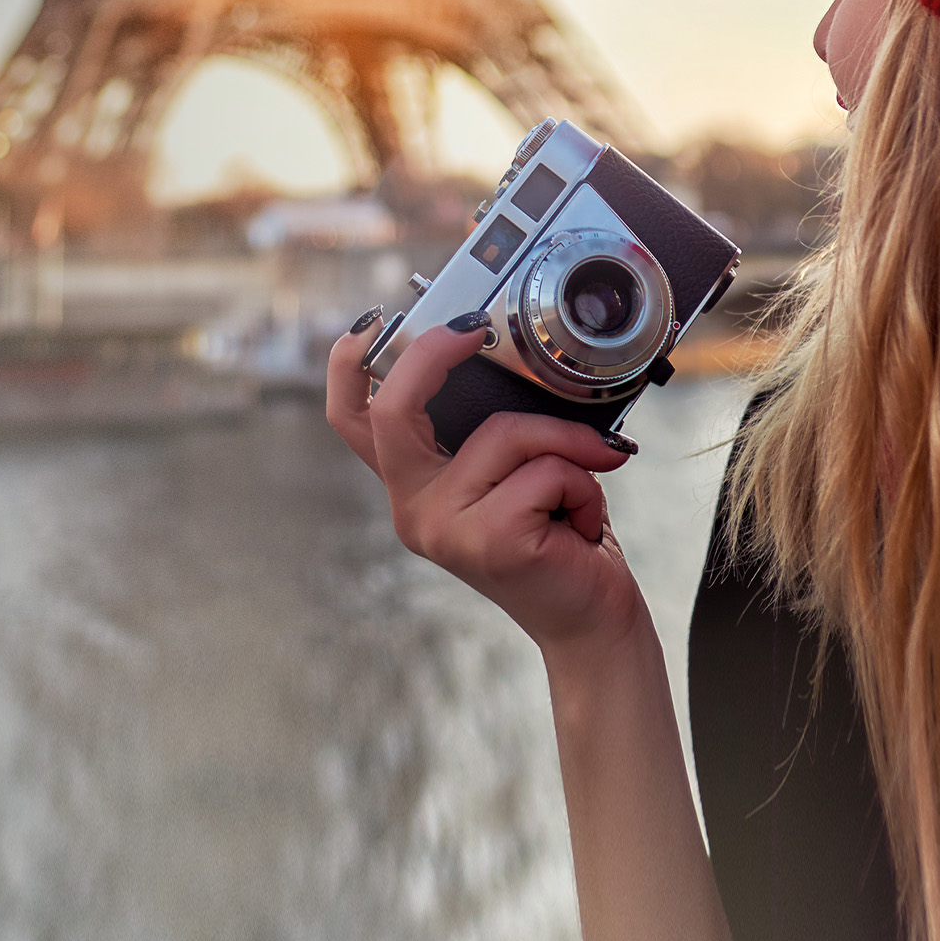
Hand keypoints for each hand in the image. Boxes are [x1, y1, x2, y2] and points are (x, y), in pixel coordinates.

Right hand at [326, 316, 647, 657]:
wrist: (591, 619)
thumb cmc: (560, 534)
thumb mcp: (515, 470)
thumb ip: (496, 427)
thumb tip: (515, 359)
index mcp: (413, 485)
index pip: (352, 419)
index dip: (348, 362)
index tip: (379, 321)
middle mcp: (413, 507)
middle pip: (394, 410)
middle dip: (434, 353)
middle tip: (478, 330)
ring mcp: (442, 528)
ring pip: (503, 432)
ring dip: (566, 444)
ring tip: (582, 487)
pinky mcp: (488, 541)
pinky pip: (547, 470)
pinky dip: (584, 483)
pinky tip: (583, 523)